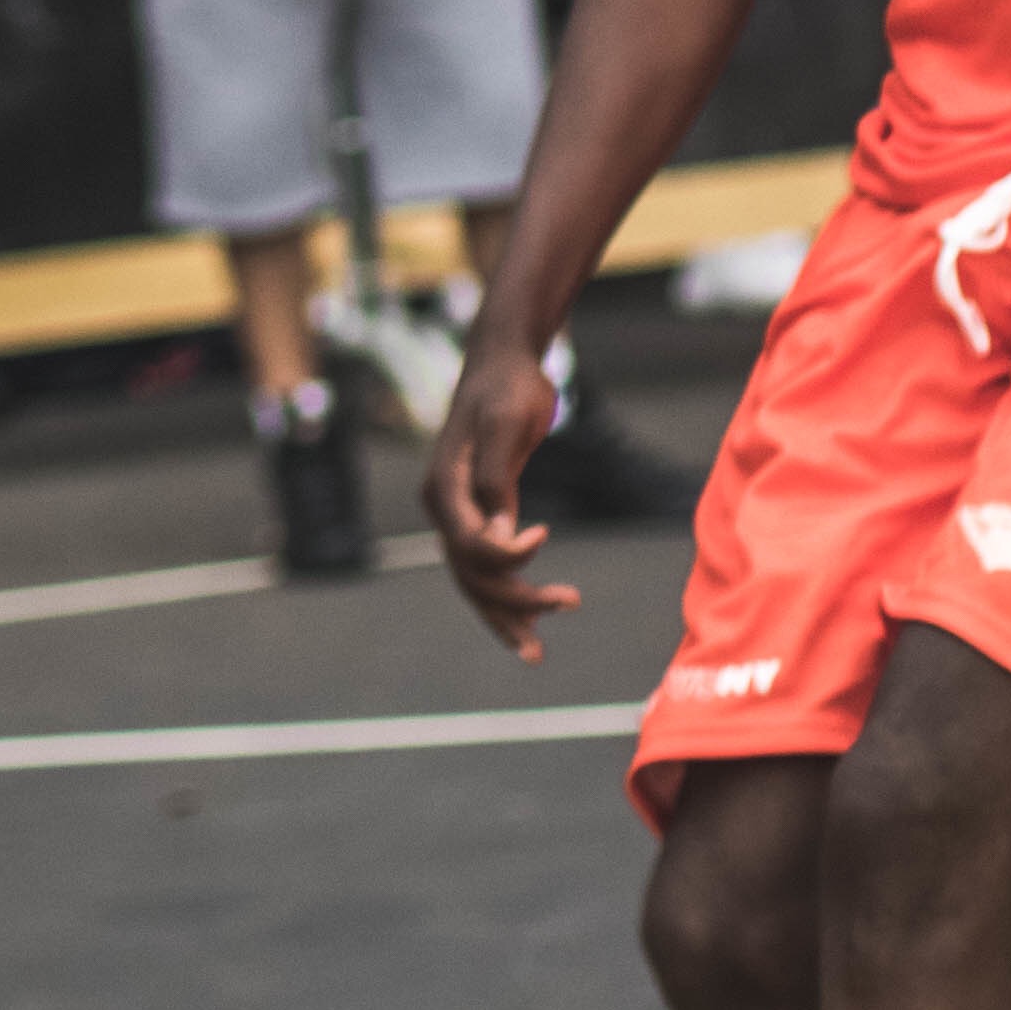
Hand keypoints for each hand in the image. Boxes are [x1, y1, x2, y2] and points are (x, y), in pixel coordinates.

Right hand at [425, 329, 582, 661]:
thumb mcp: (505, 425)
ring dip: (507, 613)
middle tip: (566, 603)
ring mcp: (458, 511)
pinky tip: (533, 616)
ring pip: (475, 581)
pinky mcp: (479, 510)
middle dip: (513, 603)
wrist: (506, 359)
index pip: (470, 546)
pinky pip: (486, 567)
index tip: (544, 533)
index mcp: (443, 486)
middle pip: (471, 575)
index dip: (507, 556)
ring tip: (538, 650)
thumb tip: (500, 542)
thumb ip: (495, 480)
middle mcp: (443, 506)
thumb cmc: (509, 388)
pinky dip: (506, 594)